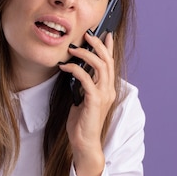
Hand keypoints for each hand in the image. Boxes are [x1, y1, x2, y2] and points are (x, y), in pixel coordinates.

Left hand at [58, 31, 116, 175]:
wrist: (85, 142)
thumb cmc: (82, 122)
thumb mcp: (83, 99)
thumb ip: (84, 85)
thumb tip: (78, 70)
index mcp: (107, 89)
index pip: (111, 63)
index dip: (109, 47)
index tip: (106, 33)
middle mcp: (108, 90)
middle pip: (107, 60)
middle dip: (97, 45)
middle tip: (86, 35)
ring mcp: (103, 95)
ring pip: (100, 66)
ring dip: (85, 54)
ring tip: (73, 48)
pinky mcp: (94, 101)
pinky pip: (86, 79)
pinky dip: (76, 69)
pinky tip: (65, 66)